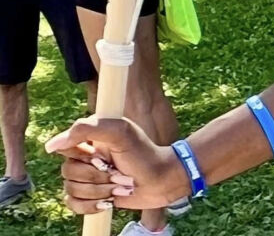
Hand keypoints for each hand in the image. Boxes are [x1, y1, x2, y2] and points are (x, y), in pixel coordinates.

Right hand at [46, 118, 186, 213]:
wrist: (162, 180)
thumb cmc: (144, 154)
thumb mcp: (120, 132)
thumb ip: (86, 129)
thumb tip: (51, 146)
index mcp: (91, 138)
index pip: (64, 146)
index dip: (81, 155)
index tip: (100, 155)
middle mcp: (87, 156)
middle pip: (67, 171)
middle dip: (96, 176)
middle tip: (117, 171)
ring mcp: (89, 177)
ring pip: (70, 189)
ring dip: (99, 190)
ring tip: (120, 184)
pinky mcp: (91, 195)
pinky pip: (73, 204)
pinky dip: (91, 205)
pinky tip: (109, 201)